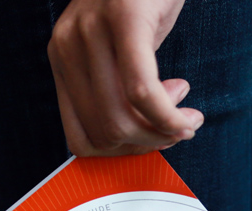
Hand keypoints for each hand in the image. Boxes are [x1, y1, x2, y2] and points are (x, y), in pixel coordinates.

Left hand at [48, 0, 203, 156]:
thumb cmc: (144, 2)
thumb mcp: (123, 51)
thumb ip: (119, 91)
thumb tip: (139, 138)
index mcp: (63, 59)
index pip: (78, 138)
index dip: (119, 154)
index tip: (150, 142)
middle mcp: (68, 47)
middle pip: (104, 133)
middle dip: (147, 144)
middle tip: (177, 129)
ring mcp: (92, 32)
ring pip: (122, 120)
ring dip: (163, 133)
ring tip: (186, 119)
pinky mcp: (124, 20)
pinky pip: (145, 93)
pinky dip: (170, 118)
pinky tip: (188, 115)